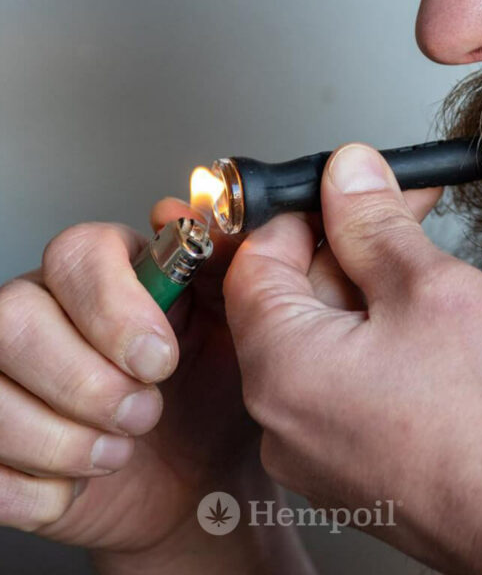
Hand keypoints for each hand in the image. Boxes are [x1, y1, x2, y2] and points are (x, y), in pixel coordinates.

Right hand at [0, 201, 312, 573]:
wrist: (205, 474)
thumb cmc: (218, 396)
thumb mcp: (237, 326)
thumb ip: (221, 262)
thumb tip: (182, 210)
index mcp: (110, 279)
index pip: (77, 253)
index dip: (111, 306)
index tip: (160, 359)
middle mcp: (51, 318)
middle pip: (13, 318)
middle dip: (86, 381)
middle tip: (145, 412)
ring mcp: (15, 381)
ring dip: (62, 439)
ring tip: (118, 452)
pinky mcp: (0, 446)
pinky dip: (38, 490)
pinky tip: (82, 484)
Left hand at [224, 143, 481, 574]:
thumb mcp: (430, 289)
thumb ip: (372, 224)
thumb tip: (346, 173)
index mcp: (281, 368)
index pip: (253, 263)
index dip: (298, 216)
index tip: (341, 195)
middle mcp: (281, 417)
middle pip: (290, 300)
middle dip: (344, 250)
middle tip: (397, 218)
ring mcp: (313, 447)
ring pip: (321, 339)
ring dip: (366, 293)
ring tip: (423, 273)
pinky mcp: (346, 463)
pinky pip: (341, 382)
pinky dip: (371, 343)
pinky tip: (420, 331)